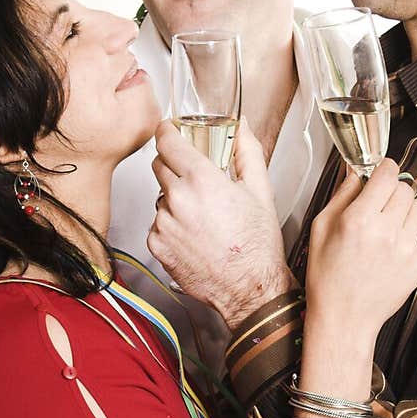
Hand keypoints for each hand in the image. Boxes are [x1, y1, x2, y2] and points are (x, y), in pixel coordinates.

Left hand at [148, 118, 295, 327]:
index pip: (167, 141)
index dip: (167, 131)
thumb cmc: (256, 247)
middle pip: (159, 165)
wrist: (249, 289)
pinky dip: (170, 225)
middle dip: (174, 165)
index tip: (169, 131)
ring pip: (159, 197)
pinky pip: (157, 224)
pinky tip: (194, 234)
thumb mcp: (260, 191)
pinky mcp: (157, 245)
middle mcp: (177, 200)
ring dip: (174, 199)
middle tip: (195, 177)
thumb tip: (242, 128)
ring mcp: (164, 224)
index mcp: (201, 180)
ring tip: (201, 215)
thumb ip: (248, 152)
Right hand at [306, 159, 416, 338]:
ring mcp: (406, 249)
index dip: (386, 169)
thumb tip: (357, 172)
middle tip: (380, 205)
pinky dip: (407, 239)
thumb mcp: (320, 229)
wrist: (344, 318)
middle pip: (406, 189)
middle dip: (393, 192)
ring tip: (388, 227)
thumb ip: (342, 195)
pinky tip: (389, 254)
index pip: (388, 175)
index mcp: (359, 220)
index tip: (383, 171)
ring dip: (405, 211)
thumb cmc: (327, 276)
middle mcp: (386, 232)